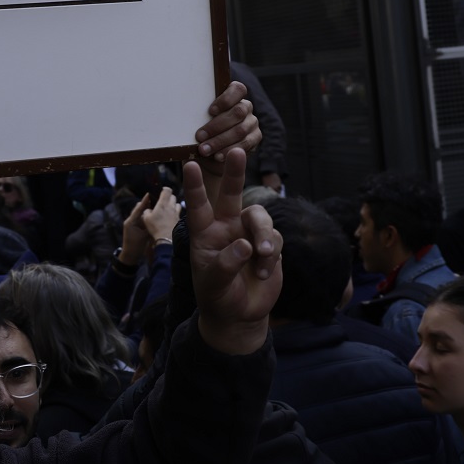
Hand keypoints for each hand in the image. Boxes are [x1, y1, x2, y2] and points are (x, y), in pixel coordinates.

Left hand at [119, 192, 151, 268]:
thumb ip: (149, 226)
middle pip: (139, 209)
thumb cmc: (136, 246)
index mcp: (131, 221)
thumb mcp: (144, 236)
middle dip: (146, 204)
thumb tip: (155, 217)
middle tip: (156, 199)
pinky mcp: (135, 227)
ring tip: (156, 205)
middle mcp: (131, 221)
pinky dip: (147, 216)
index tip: (150, 194)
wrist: (130, 256)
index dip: (144, 201)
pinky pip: (141, 219)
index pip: (138, 209)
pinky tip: (154, 215)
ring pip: (140, 214)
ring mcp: (132, 224)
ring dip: (147, 210)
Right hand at [142, 187, 179, 242]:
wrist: (167, 238)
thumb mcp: (146, 219)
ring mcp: (177, 213)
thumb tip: (148, 209)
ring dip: (173, 204)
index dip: (164, 189)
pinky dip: (175, 213)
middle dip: (168, 197)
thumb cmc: (156, 227)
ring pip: (177, 204)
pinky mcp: (179, 219)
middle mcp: (171, 206)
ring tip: (168, 209)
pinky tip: (171, 217)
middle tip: (163, 201)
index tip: (161, 191)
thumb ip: (146, 211)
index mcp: (163, 203)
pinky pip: (179, 213)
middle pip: (173, 196)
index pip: (167, 190)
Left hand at [184, 149, 280, 355]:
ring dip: (263, 234)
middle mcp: (225, 228)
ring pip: (259, 217)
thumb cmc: (217, 297)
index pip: (197, 206)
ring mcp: (248, 234)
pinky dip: (271, 255)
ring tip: (262, 255)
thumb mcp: (213, 284)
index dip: (193, 187)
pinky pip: (274, 239)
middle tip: (236, 150)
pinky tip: (263, 273)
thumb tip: (246, 245)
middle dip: (234, 173)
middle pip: (231, 195)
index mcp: (204, 234)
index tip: (188, 164)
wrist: (240, 314)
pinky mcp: (268, 244)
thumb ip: (225, 264)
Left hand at [194, 83, 260, 208]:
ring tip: (204, 149)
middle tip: (199, 136)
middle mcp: (246, 107)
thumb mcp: (199, 122)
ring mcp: (252, 123)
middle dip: (217, 125)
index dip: (225, 99)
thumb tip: (185, 118)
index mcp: (234, 96)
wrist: (211, 154)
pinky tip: (218, 156)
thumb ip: (199, 116)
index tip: (210, 111)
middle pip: (238, 112)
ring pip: (240, 130)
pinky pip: (245, 145)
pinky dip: (229, 151)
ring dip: (220, 141)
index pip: (238, 89)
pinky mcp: (255, 139)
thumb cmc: (203, 131)